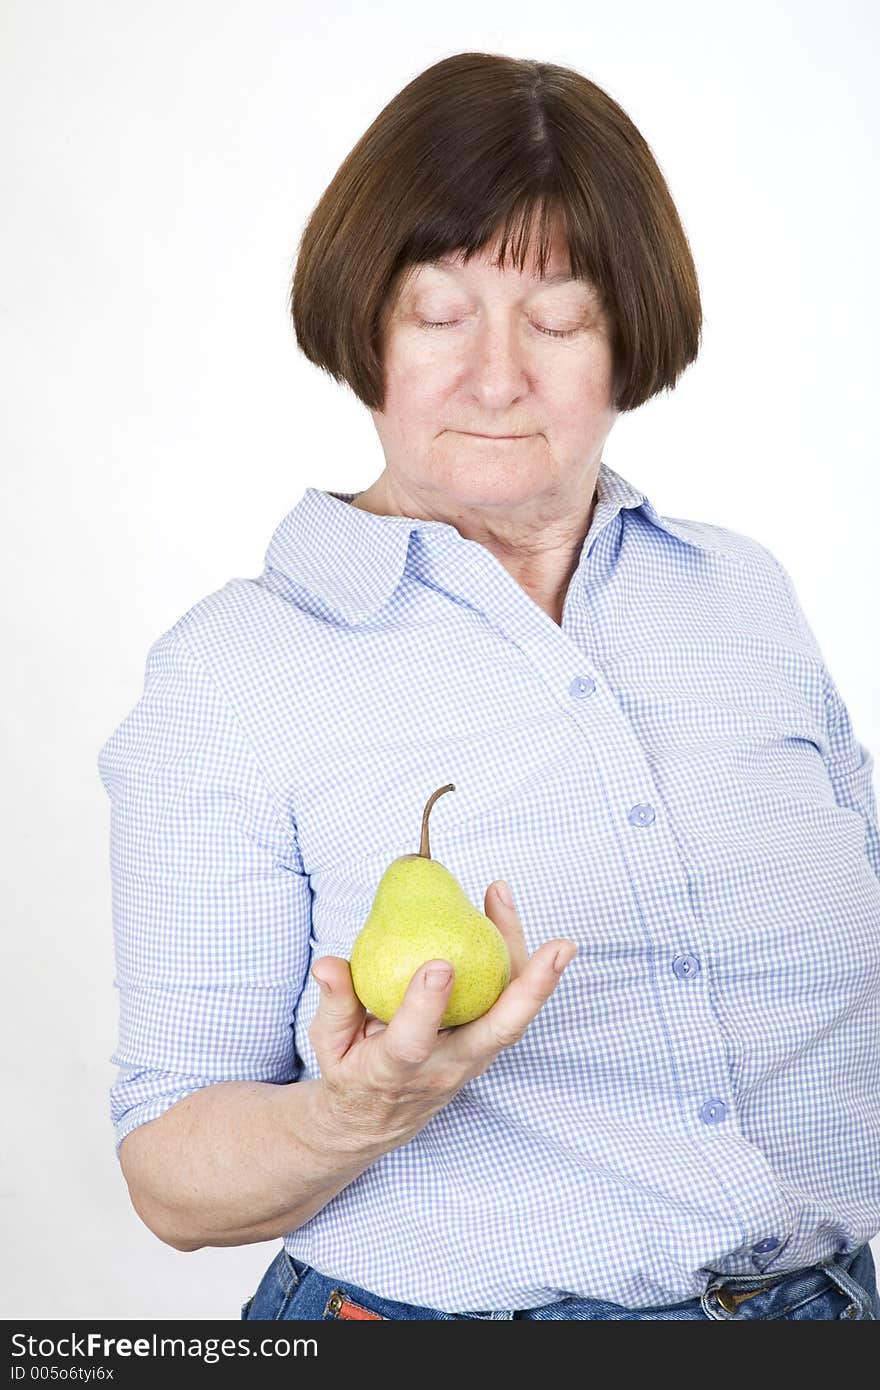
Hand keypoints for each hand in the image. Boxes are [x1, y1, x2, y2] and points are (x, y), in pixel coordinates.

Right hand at [307, 881, 577, 1154]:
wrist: (374, 1120)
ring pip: (511, 1015)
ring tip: (523, 908)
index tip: (438, 965)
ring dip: (533, 969)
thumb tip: (328, 965)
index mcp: (396, 1071)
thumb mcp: (328, 1045)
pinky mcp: (484, 1046)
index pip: (414, 1043)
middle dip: (533, 991)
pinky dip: (516, 964)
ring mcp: (471, 1060)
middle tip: (560, 947)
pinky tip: (503, 913)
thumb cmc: (351, 1072)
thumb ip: (333, 1004)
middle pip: (498, 1033)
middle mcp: (445, 1068)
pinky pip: (507, 1005)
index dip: (426, 1006)